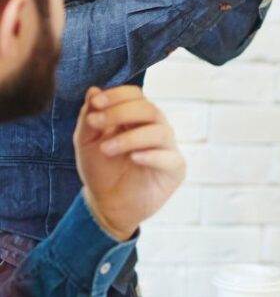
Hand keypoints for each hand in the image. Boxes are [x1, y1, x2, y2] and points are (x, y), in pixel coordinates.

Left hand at [74, 86, 185, 240]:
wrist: (107, 205)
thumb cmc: (100, 171)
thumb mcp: (86, 143)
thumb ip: (89, 119)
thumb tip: (93, 90)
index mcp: (136, 119)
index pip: (135, 96)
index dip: (117, 95)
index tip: (96, 103)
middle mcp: (155, 128)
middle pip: (149, 109)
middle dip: (121, 112)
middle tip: (96, 123)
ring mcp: (167, 148)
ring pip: (160, 131)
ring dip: (130, 137)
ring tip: (107, 149)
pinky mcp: (175, 169)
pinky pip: (170, 157)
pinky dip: (151, 155)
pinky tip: (134, 158)